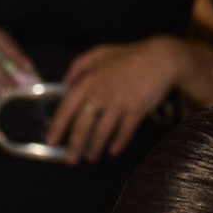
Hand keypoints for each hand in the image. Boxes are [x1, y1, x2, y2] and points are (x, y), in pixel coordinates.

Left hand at [47, 40, 186, 162]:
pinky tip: (113, 151)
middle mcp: (102, 92)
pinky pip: (125, 132)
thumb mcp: (101, 53)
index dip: (58, 125)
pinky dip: (119, 142)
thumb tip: (65, 81)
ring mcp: (120, 102)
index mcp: (91, 79)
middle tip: (71, 159)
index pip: (68, 106)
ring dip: (95, 147)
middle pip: (83, 124)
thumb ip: (80, 66)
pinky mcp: (136, 110)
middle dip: (75, 144)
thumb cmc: (131, 56)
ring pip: (102, 131)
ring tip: (91, 157)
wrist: (161, 59)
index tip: (52, 140)